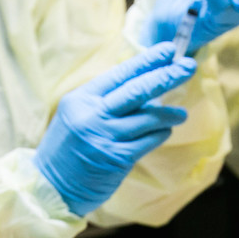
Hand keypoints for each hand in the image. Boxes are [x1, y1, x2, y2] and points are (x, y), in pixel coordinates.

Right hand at [35, 44, 195, 215]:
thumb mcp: (77, 116)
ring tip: (181, 114)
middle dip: (166, 76)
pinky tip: (165, 131)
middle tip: (188, 67)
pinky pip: (147, 141)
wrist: (51, 187)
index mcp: (81, 99)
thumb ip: (103, 102)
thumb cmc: (67, 150)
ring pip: (147, 118)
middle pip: (137, 90)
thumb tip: (142, 87)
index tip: (168, 50)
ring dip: (168, 114)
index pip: (120, 73)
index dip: (147, 61)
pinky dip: (160, 134)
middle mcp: (92, 114)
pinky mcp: (116, 158)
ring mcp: (105, 136)